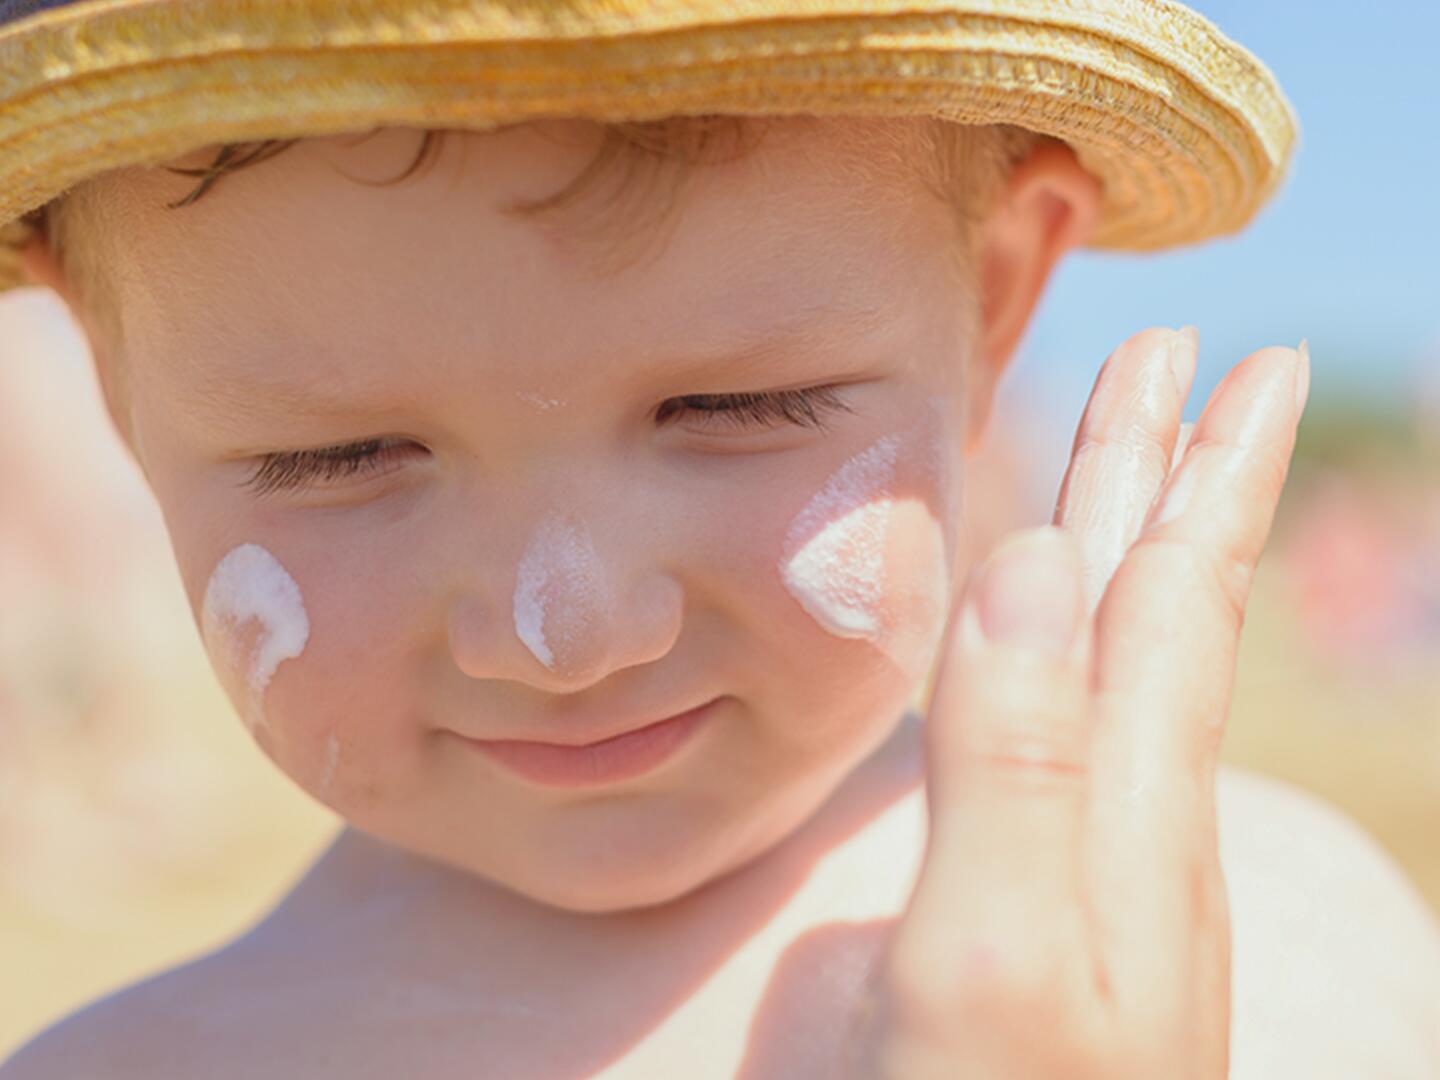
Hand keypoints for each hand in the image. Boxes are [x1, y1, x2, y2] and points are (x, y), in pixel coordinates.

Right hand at [848, 327, 1309, 1077]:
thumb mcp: (994, 969)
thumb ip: (1015, 769)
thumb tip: (1021, 563)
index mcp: (1127, 820)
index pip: (1169, 601)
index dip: (1191, 473)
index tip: (1221, 354)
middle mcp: (1128, 832)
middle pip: (1159, 613)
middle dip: (1171, 478)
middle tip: (1191, 359)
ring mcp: (1093, 880)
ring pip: (1121, 672)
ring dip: (1128, 556)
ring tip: (1129, 479)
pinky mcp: (1042, 921)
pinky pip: (1070, 743)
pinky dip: (1068, 660)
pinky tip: (1056, 664)